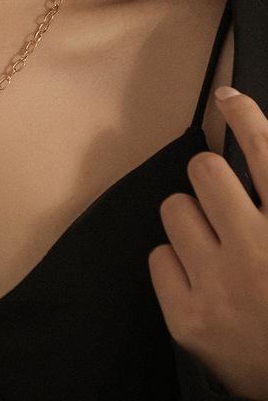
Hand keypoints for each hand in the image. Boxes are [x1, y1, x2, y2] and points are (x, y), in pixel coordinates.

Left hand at [148, 86, 267, 399]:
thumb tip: (256, 160)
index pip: (267, 155)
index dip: (246, 118)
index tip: (227, 98)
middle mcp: (257, 252)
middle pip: (202, 172)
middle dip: (209, 181)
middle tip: (222, 205)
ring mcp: (216, 286)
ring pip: (174, 209)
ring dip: (191, 221)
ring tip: (214, 251)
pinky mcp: (185, 317)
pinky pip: (158, 256)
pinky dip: (175, 264)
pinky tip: (200, 284)